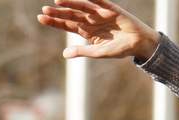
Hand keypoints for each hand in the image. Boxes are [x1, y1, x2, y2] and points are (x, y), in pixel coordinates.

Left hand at [37, 1, 158, 61]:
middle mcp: (90, 20)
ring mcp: (99, 13)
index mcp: (86, 31)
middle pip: (70, 14)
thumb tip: (65, 54)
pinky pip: (98, 0)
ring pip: (81, 6)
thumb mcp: (99, 52)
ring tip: (56, 0)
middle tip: (44, 10)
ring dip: (69, 3)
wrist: (138, 43)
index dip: (54, 21)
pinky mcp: (110, 7)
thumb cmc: (120, 49)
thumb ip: (83, 51)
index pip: (67, 25)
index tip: (41, 18)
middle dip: (57, 12)